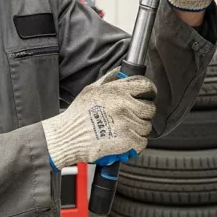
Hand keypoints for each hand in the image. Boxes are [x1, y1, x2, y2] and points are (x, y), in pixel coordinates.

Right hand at [41, 68, 156, 170]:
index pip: (145, 86)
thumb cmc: (76, 115)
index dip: (149, 91)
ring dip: (139, 129)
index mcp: (116, 91)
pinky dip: (135, 144)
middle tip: (134, 116)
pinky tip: (125, 141)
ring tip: (126, 130)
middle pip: (150, 108)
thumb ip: (108, 79)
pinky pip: (142, 142)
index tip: (148, 95)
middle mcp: (123, 105)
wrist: (67, 137)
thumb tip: (120, 72)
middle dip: (144, 113)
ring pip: (146, 126)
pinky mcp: (126, 141)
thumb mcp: (90, 89)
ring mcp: (126, 123)